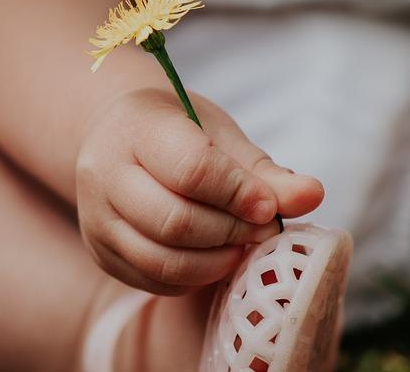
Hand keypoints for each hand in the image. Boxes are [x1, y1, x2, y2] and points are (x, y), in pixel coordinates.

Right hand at [76, 89, 323, 294]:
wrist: (118, 138)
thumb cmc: (175, 130)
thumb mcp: (218, 134)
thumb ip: (263, 170)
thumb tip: (313, 196)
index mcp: (134, 129)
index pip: (191, 169)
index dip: (239, 193)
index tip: (269, 206)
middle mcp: (103, 173)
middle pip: (175, 222)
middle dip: (232, 232)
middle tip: (262, 229)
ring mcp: (95, 217)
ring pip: (162, 261)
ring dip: (217, 262)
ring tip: (241, 245)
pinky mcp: (100, 251)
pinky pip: (153, 281)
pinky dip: (194, 277)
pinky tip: (212, 255)